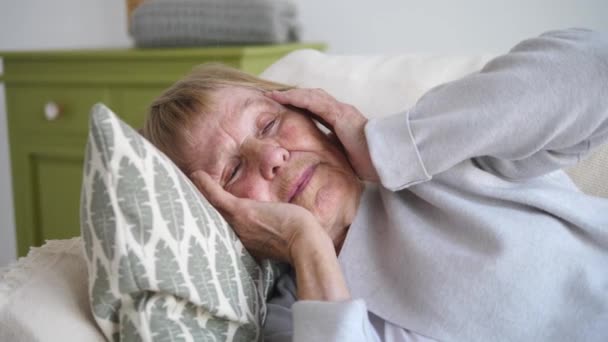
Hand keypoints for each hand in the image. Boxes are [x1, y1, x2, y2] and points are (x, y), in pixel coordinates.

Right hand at [190, 170, 331, 262]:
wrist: (305, 242)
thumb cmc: (301, 240)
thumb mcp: (283, 237)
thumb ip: (274, 234)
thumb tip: (285, 228)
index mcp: (246, 244)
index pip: (226, 232)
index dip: (214, 223)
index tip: (204, 218)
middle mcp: (236, 237)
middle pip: (212, 222)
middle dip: (196, 213)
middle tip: (181, 201)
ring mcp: (236, 225)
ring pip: (209, 211)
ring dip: (194, 198)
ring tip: (180, 189)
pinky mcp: (239, 212)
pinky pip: (215, 197)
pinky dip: (204, 185)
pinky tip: (194, 174)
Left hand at [265, 88, 379, 182]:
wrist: (387, 159)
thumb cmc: (371, 162)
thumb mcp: (347, 156)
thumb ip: (335, 150)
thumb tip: (320, 156)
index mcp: (343, 121)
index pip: (317, 110)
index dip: (301, 106)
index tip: (285, 107)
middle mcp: (341, 112)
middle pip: (313, 99)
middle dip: (294, 96)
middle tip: (275, 97)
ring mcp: (341, 111)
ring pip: (311, 96)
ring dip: (292, 94)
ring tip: (274, 95)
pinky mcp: (340, 114)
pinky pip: (314, 102)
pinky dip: (298, 98)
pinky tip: (284, 97)